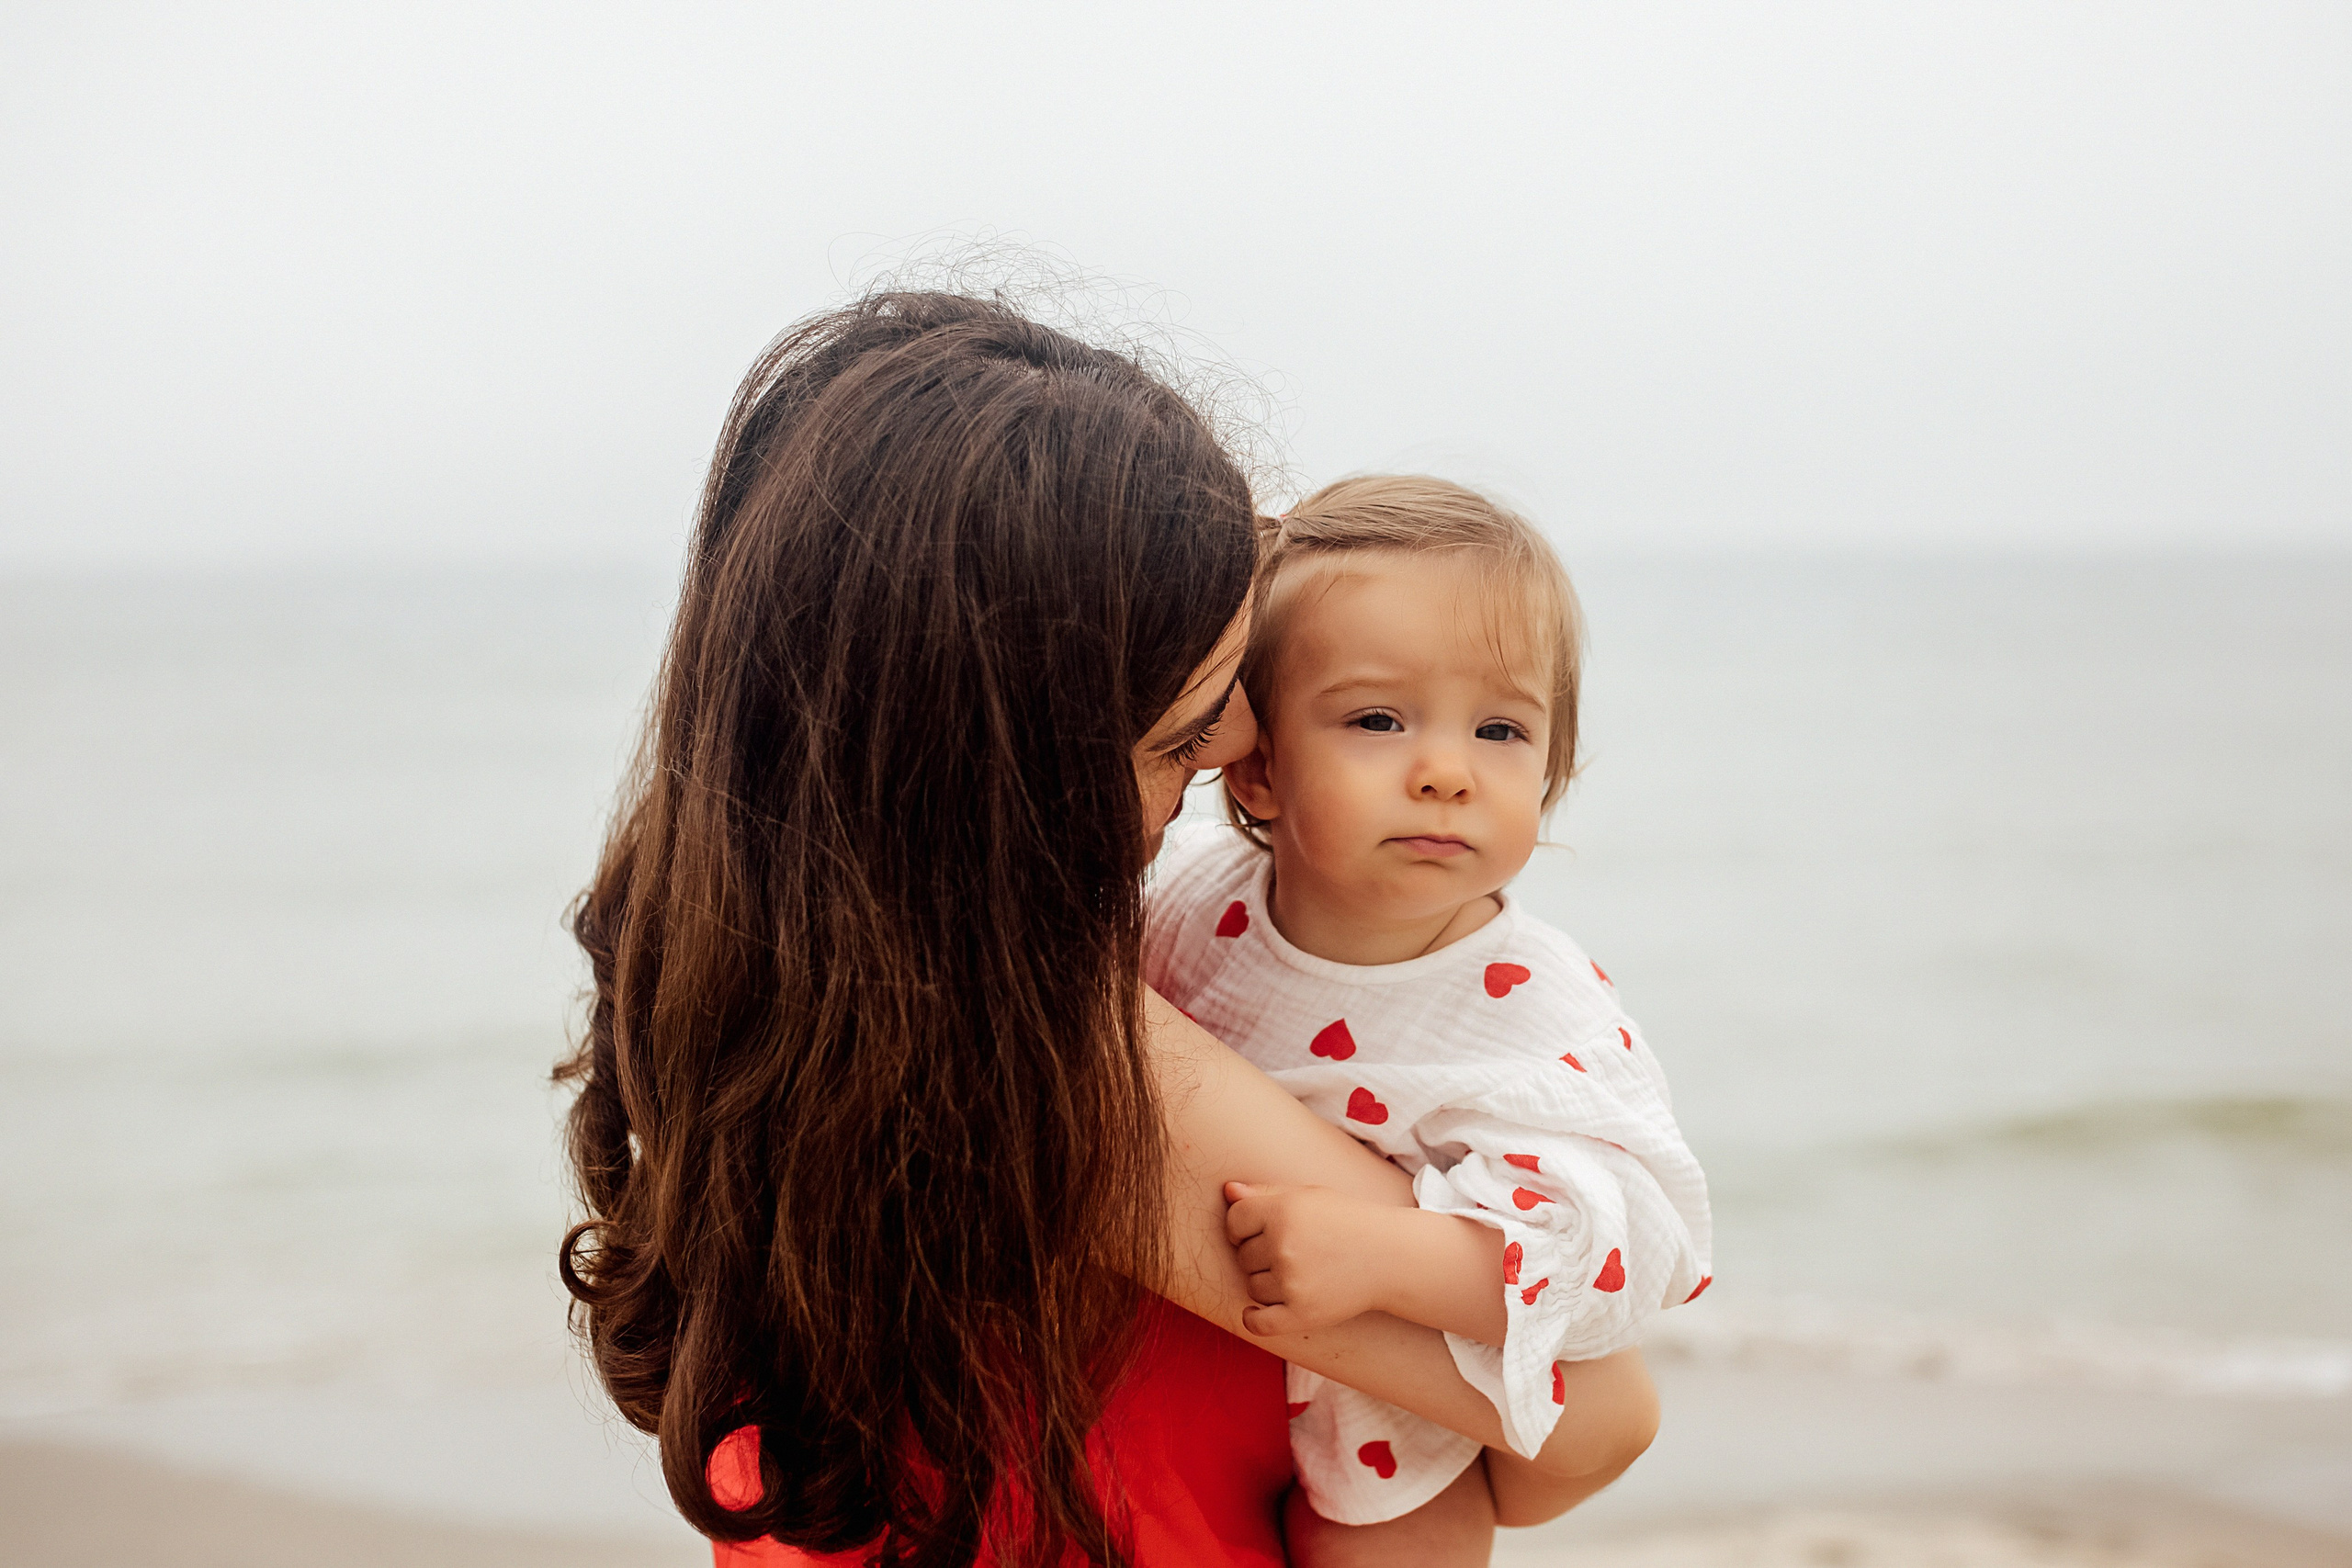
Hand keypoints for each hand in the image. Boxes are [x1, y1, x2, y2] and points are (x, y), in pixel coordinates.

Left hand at [1222, 1181, 1394, 1335]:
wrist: (1390, 1256)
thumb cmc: (1345, 1221)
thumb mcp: (1307, 1196)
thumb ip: (1264, 1193)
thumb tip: (1228, 1191)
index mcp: (1283, 1211)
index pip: (1234, 1221)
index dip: (1242, 1226)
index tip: (1259, 1230)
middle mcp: (1284, 1246)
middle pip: (1242, 1256)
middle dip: (1259, 1254)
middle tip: (1292, 1251)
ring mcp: (1292, 1282)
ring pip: (1252, 1287)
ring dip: (1267, 1283)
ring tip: (1298, 1272)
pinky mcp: (1302, 1314)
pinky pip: (1259, 1323)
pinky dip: (1253, 1319)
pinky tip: (1256, 1312)